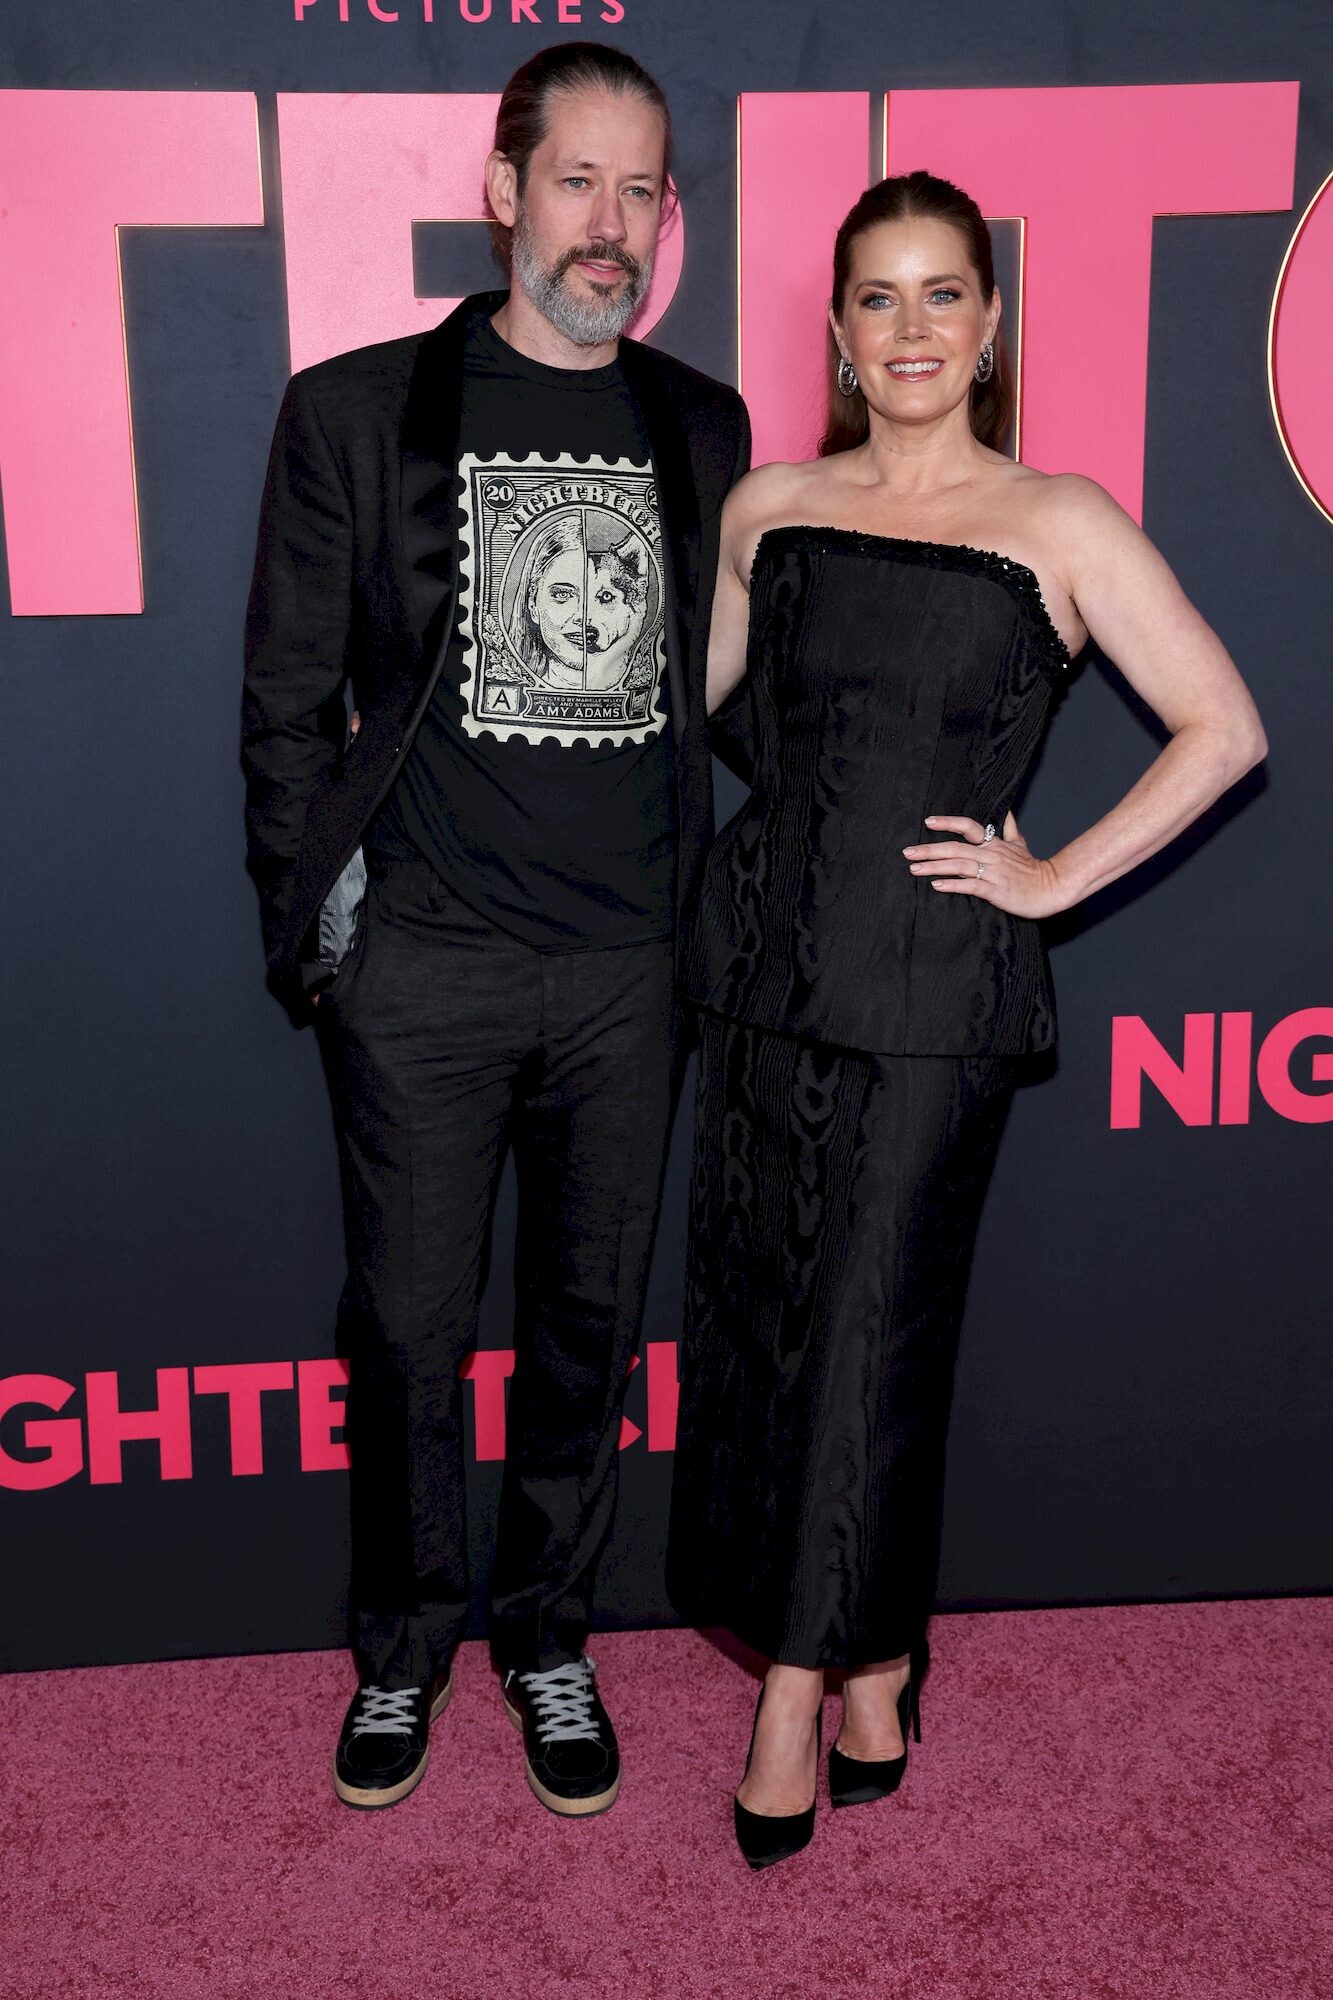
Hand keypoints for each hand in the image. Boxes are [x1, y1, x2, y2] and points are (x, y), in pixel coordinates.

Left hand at [902, 812, 1068, 918]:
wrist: (1052, 888)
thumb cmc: (1033, 869)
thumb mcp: (1021, 843)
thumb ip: (1010, 827)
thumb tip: (1006, 809)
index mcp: (994, 844)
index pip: (969, 827)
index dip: (948, 822)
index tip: (928, 822)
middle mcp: (991, 855)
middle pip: (955, 847)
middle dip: (929, 849)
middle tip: (907, 852)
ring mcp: (993, 872)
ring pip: (959, 865)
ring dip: (935, 867)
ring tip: (914, 869)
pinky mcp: (996, 890)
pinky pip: (971, 886)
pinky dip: (953, 885)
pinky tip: (937, 885)